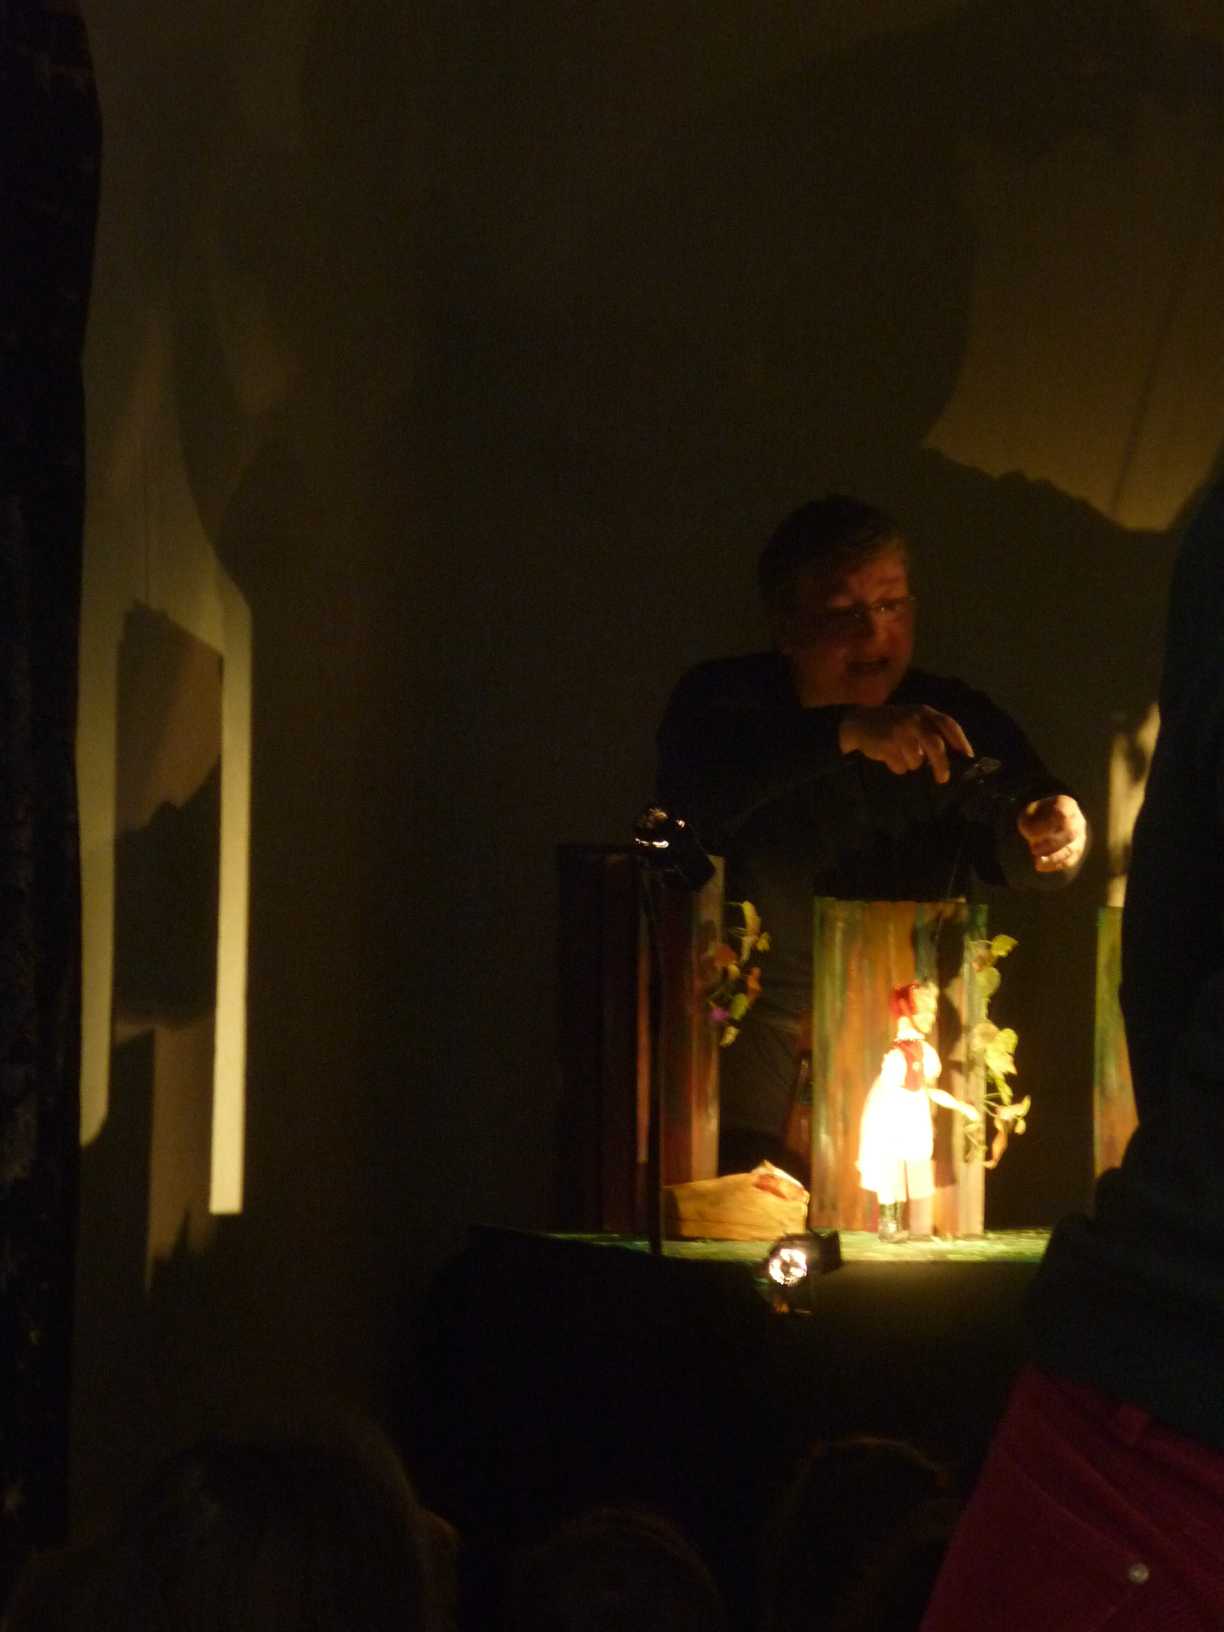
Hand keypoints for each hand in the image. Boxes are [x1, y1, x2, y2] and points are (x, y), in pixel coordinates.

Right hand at [838, 704, 973, 783]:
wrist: (859, 722)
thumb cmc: (893, 723)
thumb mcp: (914, 719)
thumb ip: (932, 731)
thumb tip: (954, 756)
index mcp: (924, 712)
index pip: (949, 725)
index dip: (961, 742)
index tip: (968, 757)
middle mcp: (914, 720)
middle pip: (936, 747)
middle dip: (941, 765)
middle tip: (942, 779)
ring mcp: (900, 732)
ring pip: (916, 760)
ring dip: (911, 764)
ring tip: (901, 755)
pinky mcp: (886, 744)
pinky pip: (900, 766)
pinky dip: (897, 767)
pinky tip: (889, 757)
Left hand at [1017, 793, 1085, 873]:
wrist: (1040, 822)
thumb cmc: (1033, 816)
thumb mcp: (1028, 815)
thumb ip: (1033, 824)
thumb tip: (1037, 839)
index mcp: (1066, 805)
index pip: (1063, 815)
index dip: (1048, 825)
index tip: (1031, 833)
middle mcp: (1077, 820)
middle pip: (1071, 833)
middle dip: (1051, 843)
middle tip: (1033, 849)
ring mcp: (1080, 836)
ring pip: (1071, 850)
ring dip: (1053, 858)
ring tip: (1037, 862)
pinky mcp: (1077, 851)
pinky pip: (1069, 861)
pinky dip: (1054, 865)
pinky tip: (1040, 866)